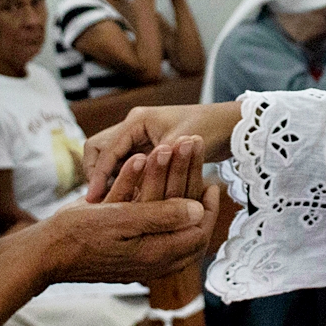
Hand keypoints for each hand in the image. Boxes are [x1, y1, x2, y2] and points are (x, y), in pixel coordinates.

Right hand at [28, 140, 215, 283]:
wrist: (44, 251)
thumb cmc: (79, 236)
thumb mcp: (122, 221)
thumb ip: (161, 217)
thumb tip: (198, 211)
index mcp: (155, 255)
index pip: (198, 235)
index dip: (209, 210)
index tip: (213, 184)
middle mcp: (151, 258)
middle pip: (187, 230)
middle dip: (196, 198)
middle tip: (205, 176)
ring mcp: (137, 255)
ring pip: (167, 224)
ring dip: (174, 193)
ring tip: (180, 170)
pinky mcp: (123, 248)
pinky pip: (145, 224)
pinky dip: (149, 199)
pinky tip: (145, 175)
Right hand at [83, 103, 242, 201]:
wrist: (231, 125)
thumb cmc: (210, 130)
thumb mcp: (180, 148)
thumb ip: (157, 166)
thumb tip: (137, 190)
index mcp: (137, 121)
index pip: (105, 150)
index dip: (98, 176)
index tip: (94, 200)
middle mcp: (134, 127)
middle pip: (99, 150)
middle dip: (96, 175)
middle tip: (98, 201)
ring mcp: (140, 137)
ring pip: (111, 159)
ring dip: (108, 179)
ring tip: (108, 205)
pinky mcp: (149, 149)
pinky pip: (127, 165)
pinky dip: (124, 180)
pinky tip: (126, 201)